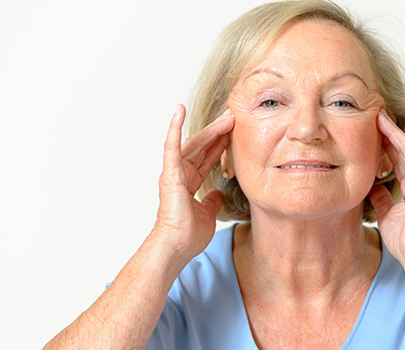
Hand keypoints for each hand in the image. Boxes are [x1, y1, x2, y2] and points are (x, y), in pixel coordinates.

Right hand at [154, 104, 234, 259]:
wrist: (176, 247)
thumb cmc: (187, 236)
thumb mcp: (207, 214)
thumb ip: (212, 201)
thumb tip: (218, 193)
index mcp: (188, 182)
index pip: (207, 156)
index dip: (221, 143)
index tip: (234, 130)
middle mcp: (180, 173)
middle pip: (203, 146)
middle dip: (219, 131)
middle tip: (234, 115)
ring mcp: (173, 172)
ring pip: (194, 143)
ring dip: (211, 128)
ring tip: (227, 116)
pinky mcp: (169, 173)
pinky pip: (171, 146)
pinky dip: (174, 127)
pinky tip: (179, 110)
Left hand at [369, 111, 404, 264]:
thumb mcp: (385, 212)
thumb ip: (380, 197)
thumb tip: (372, 186)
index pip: (396, 159)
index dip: (384, 144)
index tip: (371, 129)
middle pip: (402, 150)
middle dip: (389, 133)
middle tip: (375, 115)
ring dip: (399, 132)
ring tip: (386, 116)